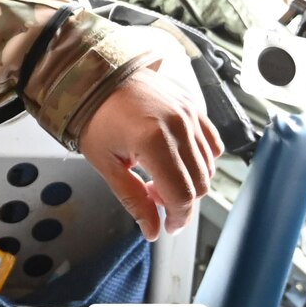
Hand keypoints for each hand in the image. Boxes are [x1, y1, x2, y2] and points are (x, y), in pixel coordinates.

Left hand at [72, 66, 222, 241]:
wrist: (95, 76)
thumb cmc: (94, 116)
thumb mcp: (106, 164)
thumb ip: (133, 199)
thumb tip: (152, 230)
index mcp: (154, 141)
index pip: (182, 195)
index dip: (177, 218)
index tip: (167, 226)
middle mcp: (178, 125)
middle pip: (200, 183)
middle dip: (181, 202)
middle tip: (154, 198)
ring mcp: (189, 113)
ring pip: (208, 165)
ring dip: (189, 181)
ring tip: (159, 176)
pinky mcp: (193, 105)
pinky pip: (211, 142)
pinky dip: (200, 159)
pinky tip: (176, 159)